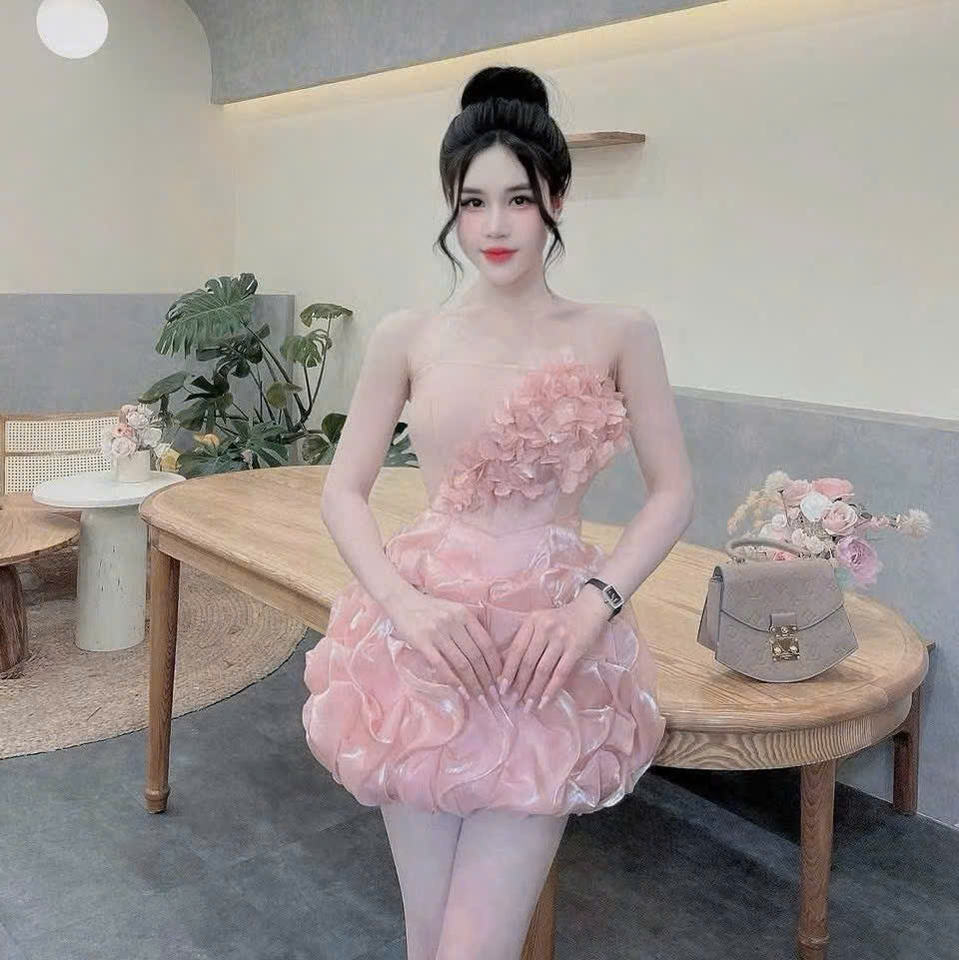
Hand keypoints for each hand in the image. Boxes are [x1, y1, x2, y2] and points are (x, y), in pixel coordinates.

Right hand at [389, 588, 502, 700]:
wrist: (402, 600)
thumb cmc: (429, 608)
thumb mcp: (453, 610)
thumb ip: (468, 626)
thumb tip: (485, 653)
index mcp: (464, 614)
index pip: (485, 643)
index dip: (495, 664)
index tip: (500, 679)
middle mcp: (453, 622)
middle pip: (476, 656)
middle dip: (487, 678)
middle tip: (493, 695)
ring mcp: (438, 632)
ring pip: (461, 663)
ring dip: (473, 683)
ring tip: (480, 698)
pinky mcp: (422, 642)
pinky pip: (441, 665)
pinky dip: (453, 681)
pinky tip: (461, 692)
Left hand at [497, 587, 610, 709]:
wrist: (589, 609)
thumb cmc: (560, 619)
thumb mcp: (539, 622)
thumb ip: (526, 639)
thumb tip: (509, 669)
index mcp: (532, 621)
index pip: (516, 649)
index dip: (508, 670)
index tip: (501, 688)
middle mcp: (544, 628)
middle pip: (528, 661)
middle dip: (519, 684)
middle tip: (512, 702)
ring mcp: (561, 638)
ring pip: (543, 670)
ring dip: (533, 691)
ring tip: (527, 706)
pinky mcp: (575, 648)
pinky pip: (560, 673)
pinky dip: (551, 690)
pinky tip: (544, 702)